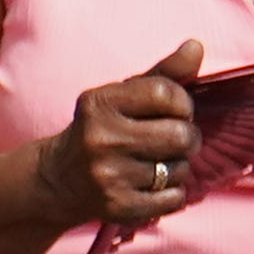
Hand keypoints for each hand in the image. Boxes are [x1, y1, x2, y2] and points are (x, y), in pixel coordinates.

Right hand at [40, 39, 205, 236]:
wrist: (57, 179)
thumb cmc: (101, 129)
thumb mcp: (122, 96)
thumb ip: (163, 73)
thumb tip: (196, 46)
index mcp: (100, 104)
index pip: (165, 93)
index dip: (182, 103)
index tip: (176, 111)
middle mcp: (101, 139)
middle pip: (180, 135)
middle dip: (188, 138)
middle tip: (175, 140)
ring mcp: (108, 176)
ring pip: (179, 169)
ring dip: (177, 167)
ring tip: (157, 164)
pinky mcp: (117, 206)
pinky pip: (173, 198)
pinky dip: (173, 193)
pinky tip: (154, 186)